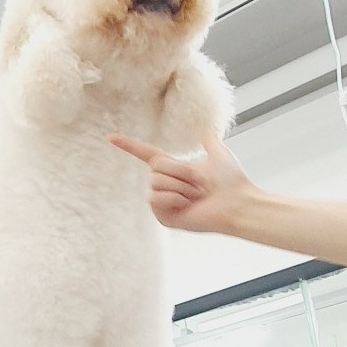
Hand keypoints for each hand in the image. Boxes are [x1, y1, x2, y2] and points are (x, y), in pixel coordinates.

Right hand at [108, 132, 255, 234]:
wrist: (237, 204)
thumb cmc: (232, 183)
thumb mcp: (219, 155)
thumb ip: (211, 142)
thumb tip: (209, 130)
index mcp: (173, 169)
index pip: (145, 154)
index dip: (128, 145)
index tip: (109, 137)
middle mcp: (164, 184)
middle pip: (155, 167)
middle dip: (181, 172)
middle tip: (201, 183)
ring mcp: (162, 201)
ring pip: (155, 183)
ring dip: (181, 187)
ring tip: (197, 196)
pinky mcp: (163, 216)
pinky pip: (155, 199)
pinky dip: (174, 199)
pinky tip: (188, 206)